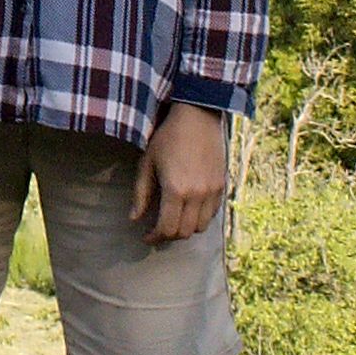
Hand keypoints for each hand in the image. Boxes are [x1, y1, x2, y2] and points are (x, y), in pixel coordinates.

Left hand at [133, 103, 232, 243]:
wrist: (198, 117)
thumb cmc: (168, 137)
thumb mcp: (147, 163)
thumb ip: (141, 194)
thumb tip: (134, 218)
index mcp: (176, 190)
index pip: (167, 229)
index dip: (154, 237)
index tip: (146, 236)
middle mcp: (197, 195)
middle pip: (184, 232)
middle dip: (168, 235)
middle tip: (158, 229)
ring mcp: (212, 191)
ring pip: (201, 227)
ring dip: (186, 228)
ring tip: (174, 220)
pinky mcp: (222, 185)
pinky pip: (213, 214)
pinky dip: (201, 218)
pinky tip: (189, 210)